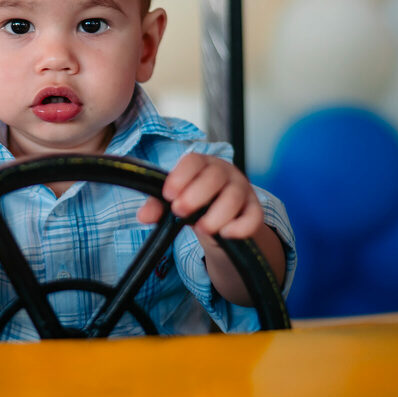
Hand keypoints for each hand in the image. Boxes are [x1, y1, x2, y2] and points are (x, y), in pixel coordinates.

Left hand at [136, 153, 263, 242]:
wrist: (221, 217)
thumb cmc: (196, 201)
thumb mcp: (175, 200)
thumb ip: (157, 205)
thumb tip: (143, 216)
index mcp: (203, 164)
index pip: (194, 161)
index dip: (180, 176)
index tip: (168, 195)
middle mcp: (225, 172)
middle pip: (215, 176)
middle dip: (195, 195)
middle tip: (179, 211)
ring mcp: (242, 190)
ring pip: (234, 197)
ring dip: (216, 214)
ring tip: (201, 229)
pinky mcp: (254, 210)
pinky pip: (254, 217)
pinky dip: (241, 226)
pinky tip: (226, 235)